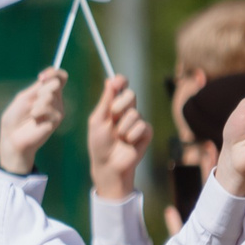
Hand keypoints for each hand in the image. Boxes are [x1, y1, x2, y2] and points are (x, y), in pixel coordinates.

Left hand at [0, 69, 64, 175]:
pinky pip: (47, 108)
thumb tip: (47, 76)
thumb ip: (37, 88)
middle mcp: (56, 100)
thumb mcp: (24, 98)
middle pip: (56, 83)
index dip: (53, 73)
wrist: (12, 137)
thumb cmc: (15, 118)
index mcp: (48, 93)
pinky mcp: (57, 120)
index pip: (60, 77)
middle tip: (31, 102)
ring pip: (49, 95)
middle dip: (40, 90)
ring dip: (35, 104)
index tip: (40, 76)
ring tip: (31, 115)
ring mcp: (58, 110)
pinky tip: (34, 121)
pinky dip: (36, 112)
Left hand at [86, 74, 152, 200]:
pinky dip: (132, 135)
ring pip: (135, 113)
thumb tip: (110, 80)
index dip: (121, 81)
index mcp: (113, 107)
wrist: (108, 164)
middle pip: (131, 95)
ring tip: (118, 137)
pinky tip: (128, 143)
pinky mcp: (146, 133)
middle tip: (113, 115)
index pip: (120, 88)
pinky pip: (143, 126)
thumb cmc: (99, 143)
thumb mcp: (98, 121)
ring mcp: (137, 122)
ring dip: (123, 127)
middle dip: (120, 104)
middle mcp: (127, 112)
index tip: (118, 80)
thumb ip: (105, 101)